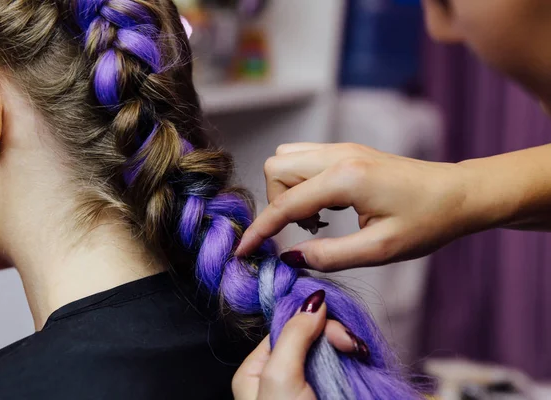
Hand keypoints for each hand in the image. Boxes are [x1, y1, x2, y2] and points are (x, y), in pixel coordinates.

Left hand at [232, 293, 363, 399]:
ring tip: (360, 356)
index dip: (312, 318)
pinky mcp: (329, 392)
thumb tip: (314, 298)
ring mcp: (306, 385)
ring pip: (330, 351)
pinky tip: (363, 361)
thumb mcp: (280, 376)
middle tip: (352, 347)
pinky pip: (343, 369)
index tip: (335, 320)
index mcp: (256, 369)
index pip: (287, 325)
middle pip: (311, 336)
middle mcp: (280, 374)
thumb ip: (294, 334)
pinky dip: (355, 363)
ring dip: (348, 348)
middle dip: (334, 335)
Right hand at [235, 143, 482, 270]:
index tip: (243, 252)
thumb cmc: (428, 222)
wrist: (459, 193)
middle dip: (276, 203)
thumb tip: (290, 258)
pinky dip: (301, 183)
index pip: (285, 204)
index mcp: (345, 178)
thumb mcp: (381, 249)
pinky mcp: (347, 151)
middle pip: (276, 168)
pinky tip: (326, 207)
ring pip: (286, 159)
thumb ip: (331, 255)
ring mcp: (342, 148)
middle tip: (304, 230)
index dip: (260, 230)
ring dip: (287, 191)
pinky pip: (304, 159)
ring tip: (316, 219)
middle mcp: (338, 155)